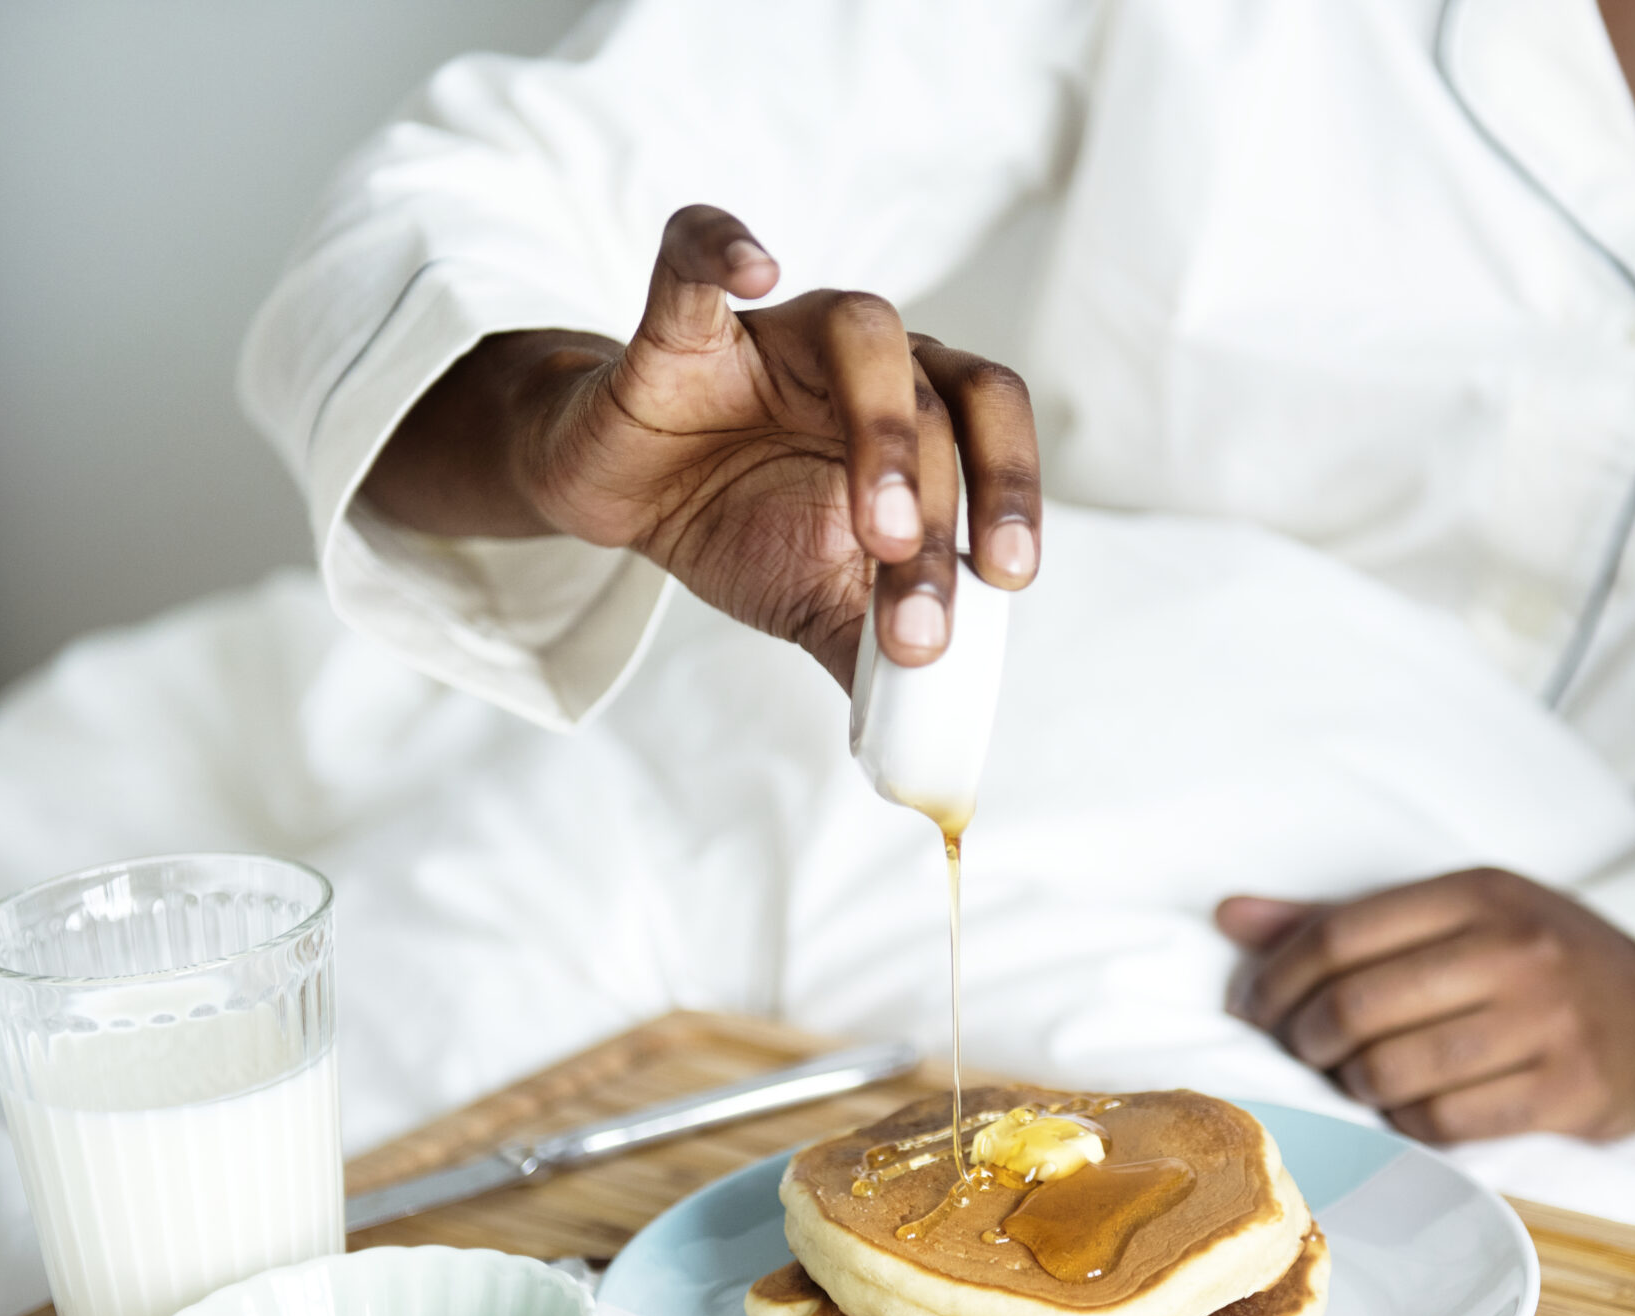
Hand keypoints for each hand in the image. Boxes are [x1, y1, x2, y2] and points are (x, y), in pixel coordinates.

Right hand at [362, 204, 1040, 684]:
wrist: (620, 495)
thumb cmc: (737, 526)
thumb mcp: (815, 601)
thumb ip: (873, 652)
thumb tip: (929, 745)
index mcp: (916, 415)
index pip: (992, 428)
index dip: (1014, 494)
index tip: (1010, 582)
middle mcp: (863, 359)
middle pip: (940, 397)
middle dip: (945, 508)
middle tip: (926, 605)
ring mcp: (775, 333)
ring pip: (862, 332)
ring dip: (885, 428)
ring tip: (875, 528)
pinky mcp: (680, 325)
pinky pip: (700, 257)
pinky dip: (727, 250)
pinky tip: (756, 268)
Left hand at [1216, 868, 1634, 1142]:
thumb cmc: (1544, 955)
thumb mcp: (1458, 911)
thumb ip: (1342, 918)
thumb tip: (1230, 917)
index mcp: (1477, 893)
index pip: (1337, 936)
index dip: (1274, 979)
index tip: (1253, 1005)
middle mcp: (1514, 951)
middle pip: (1355, 1006)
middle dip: (1303, 1038)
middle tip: (1297, 1049)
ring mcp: (1547, 1025)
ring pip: (1392, 1071)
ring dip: (1352, 1084)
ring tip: (1355, 1075)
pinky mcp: (1569, 1094)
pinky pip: (1442, 1122)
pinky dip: (1403, 1121)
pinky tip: (1405, 1105)